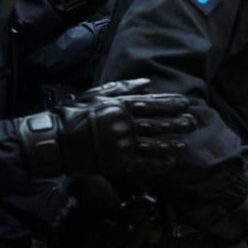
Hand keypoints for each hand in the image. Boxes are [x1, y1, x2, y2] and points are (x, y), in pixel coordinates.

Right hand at [16, 78, 194, 178]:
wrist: (54, 140)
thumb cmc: (73, 114)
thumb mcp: (95, 94)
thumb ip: (122, 88)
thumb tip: (147, 82)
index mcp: (119, 106)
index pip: (152, 103)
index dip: (171, 104)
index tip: (186, 103)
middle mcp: (123, 124)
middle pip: (157, 124)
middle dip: (177, 123)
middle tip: (192, 123)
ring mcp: (121, 145)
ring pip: (154, 145)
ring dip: (171, 144)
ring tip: (185, 143)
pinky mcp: (117, 163)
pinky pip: (143, 164)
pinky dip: (158, 164)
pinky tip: (170, 163)